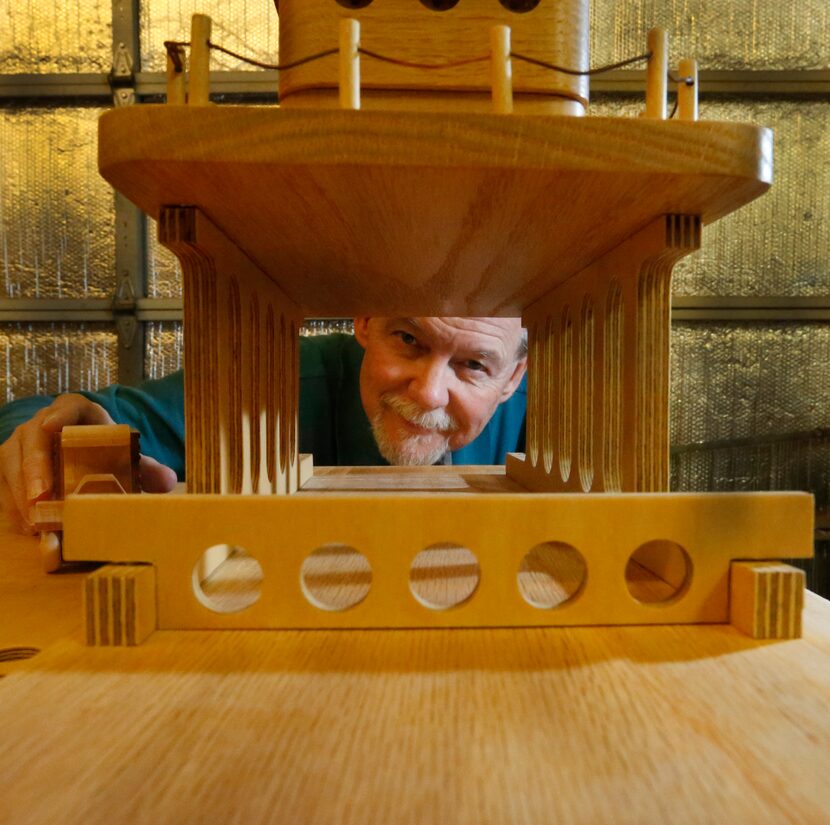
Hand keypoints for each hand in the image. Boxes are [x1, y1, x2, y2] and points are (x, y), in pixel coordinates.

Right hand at [0, 394, 176, 533]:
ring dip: (20, 491)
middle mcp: (44, 423)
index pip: (69, 405)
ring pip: (12, 461)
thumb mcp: (128, 459)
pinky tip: (27, 525)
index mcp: (79, 413)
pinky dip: (14, 504)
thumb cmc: (107, 454)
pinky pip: (4, 482)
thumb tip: (168, 480)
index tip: (52, 425)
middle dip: (35, 466)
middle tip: (41, 495)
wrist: (84, 462)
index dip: (60, 414)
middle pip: (33, 437)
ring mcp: (23, 443)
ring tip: (33, 518)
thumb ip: (147, 468)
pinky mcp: (10, 465)